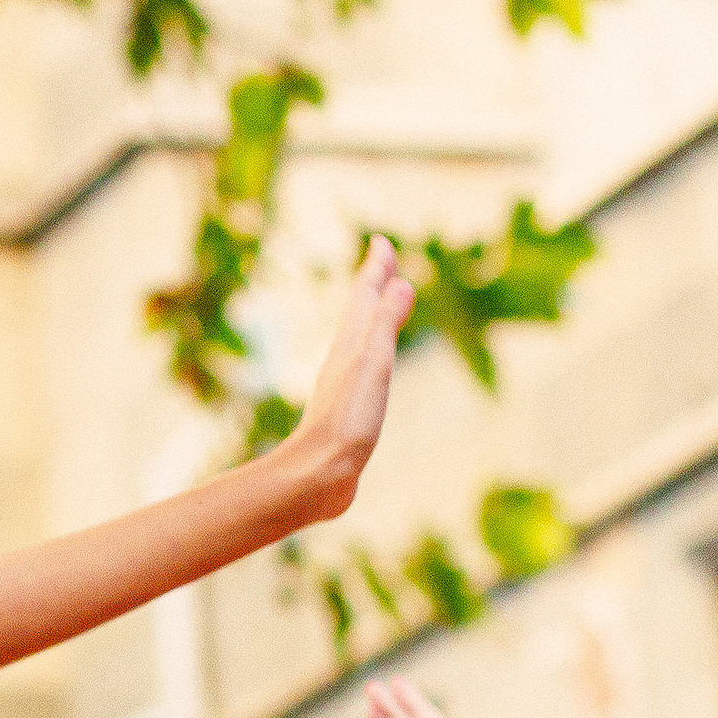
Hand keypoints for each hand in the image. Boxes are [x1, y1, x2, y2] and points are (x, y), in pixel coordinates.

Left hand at [273, 237, 416, 521]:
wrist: (317, 475)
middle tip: (382, 262)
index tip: (380, 242)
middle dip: (373, 285)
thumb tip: (399, 283)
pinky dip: (370, 354)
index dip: (375, 268)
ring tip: (379, 307)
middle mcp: (343, 359)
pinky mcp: (345, 411)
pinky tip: (369, 366)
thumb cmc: (346, 421)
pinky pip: (361, 369)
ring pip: (358, 340)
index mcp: (350, 344)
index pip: (364, 296)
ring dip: (371, 318)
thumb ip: (385, 325)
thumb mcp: (373, 366)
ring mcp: (343, 385)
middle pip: (359, 312)